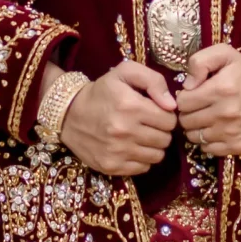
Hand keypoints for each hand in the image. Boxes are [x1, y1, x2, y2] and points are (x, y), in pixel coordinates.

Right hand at [60, 60, 176, 176]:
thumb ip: (154, 81)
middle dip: (160, 132)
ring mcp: (117, 151)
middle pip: (165, 140)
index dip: (165, 116)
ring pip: (157, 156)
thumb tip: (172, 105)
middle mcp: (124, 131)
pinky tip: (131, 148)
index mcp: (130, 106)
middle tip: (147, 125)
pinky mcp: (111, 166)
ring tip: (140, 136)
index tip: (155, 113)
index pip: (169, 121)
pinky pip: (143, 168)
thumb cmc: (102, 91)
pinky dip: (141, 159)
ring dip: (153, 147)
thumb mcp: (125, 73)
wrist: (69, 114)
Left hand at [176, 43, 240, 157]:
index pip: (182, 102)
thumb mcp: (226, 54)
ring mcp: (233, 133)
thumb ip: (200, 62)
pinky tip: (216, 130)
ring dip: (196, 128)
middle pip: (186, 122)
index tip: (192, 95)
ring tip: (206, 118)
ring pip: (194, 137)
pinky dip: (207, 141)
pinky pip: (208, 149)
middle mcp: (226, 113)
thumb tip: (186, 86)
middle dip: (188, 113)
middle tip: (199, 107)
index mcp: (221, 89)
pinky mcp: (239, 146)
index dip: (184, 98)